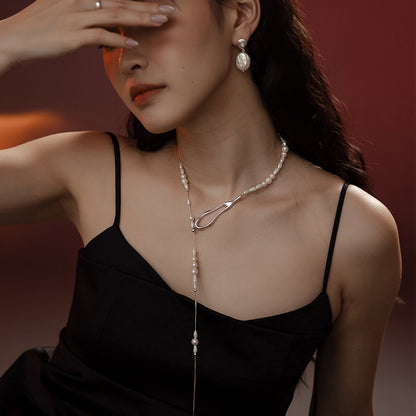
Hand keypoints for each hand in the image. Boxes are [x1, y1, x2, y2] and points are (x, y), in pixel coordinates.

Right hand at [0, 0, 174, 68]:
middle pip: (121, 1)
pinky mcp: (71, 36)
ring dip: (141, 18)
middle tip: (171, 10)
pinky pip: (100, 36)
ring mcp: (75, 17)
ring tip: (162, 21)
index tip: (159, 1)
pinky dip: (118, 41)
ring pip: (115, 15)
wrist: (13, 39)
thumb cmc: (39, 29)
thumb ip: (86, 14)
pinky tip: (135, 45)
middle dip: (148, 5)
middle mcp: (79, 1)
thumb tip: (105, 23)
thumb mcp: (62, 12)